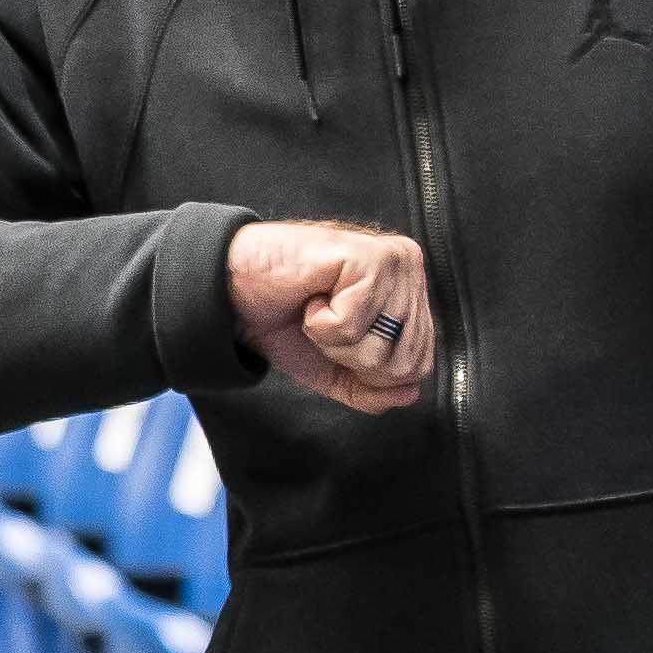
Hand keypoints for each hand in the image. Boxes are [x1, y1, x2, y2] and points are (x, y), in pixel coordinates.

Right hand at [225, 218, 435, 413]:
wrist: (233, 290)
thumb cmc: (281, 317)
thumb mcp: (333, 368)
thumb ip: (373, 390)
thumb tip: (408, 394)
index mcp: (408, 292)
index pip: (419, 364)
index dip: (369, 372)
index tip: (338, 339)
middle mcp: (409, 271)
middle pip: (405, 363)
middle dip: (352, 358)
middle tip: (326, 325)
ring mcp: (393, 262)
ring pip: (382, 348)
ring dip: (334, 341)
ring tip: (318, 310)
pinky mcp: (368, 258)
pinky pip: (352, 325)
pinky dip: (319, 323)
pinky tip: (311, 298)